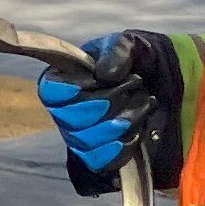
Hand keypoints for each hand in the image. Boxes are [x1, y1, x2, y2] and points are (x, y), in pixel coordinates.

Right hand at [38, 35, 159, 177]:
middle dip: (110, 100)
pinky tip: (138, 128)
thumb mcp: (126, 44)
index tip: (100, 77)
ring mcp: (77, 138)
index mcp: (60, 80)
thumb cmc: (130, 63)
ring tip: (143, 102)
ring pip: (91, 140)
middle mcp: (62, 113)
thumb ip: (116, 51)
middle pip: (73, 118)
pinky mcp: (94, 157)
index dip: (75, 88)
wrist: (154, 87)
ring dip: (125, 120)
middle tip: (133, 84)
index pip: (50, 92)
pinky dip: (125, 144)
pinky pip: (102, 160)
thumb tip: (106, 75)